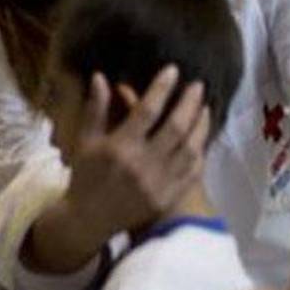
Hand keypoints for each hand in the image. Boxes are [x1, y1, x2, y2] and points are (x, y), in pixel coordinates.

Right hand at [66, 65, 208, 239]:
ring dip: (200, 125)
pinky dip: (200, 152)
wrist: (90, 218)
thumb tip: (100, 77)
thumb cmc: (86, 175)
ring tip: (204, 108)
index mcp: (119, 147)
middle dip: (190, 102)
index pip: (147, 111)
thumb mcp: (85, 141)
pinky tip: (200, 138)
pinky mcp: (168, 197)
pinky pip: (192, 171)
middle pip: (176, 127)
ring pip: (190, 149)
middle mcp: (142, 164)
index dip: (162, 88)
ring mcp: (159, 183)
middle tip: (198, 85)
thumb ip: (95, 109)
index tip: (173, 70)